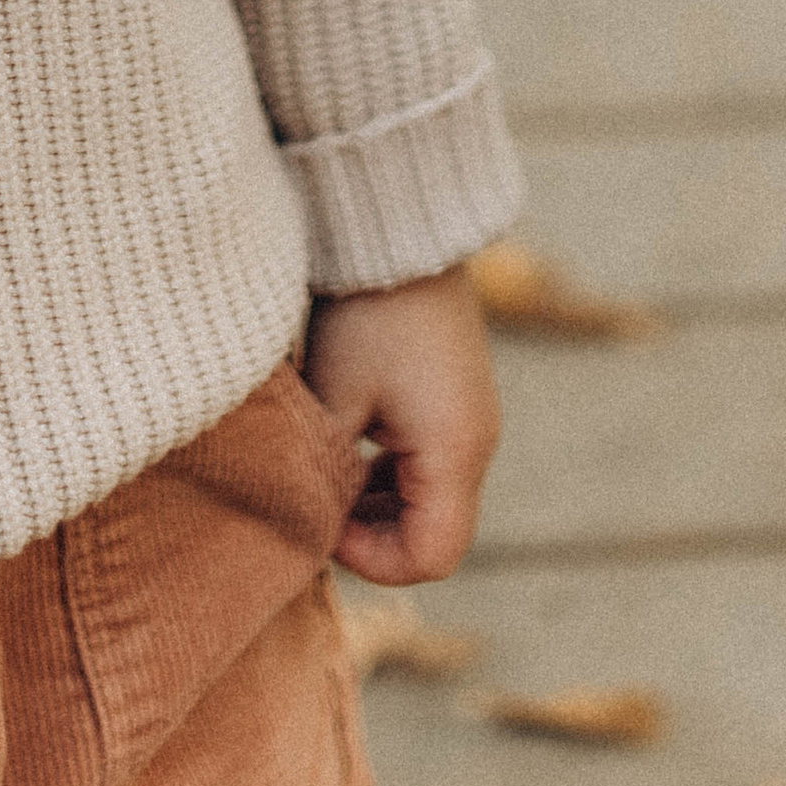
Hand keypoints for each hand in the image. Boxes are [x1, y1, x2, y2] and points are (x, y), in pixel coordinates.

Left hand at [305, 266, 500, 586]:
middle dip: (371, 531)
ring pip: (426, 495)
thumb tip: (310, 520)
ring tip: (323, 469)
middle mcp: (475, 440)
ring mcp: (467, 415)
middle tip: (315, 502)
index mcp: (456, 451)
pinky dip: (385, 466)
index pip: (432, 556)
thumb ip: (327, 472)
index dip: (373, 560)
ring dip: (375, 499)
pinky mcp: (452, 392)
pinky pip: (425, 457)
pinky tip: (343, 436)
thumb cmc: (363, 312)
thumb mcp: (335, 398)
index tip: (321, 524)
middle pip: (433, 530)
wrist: (397, 225)